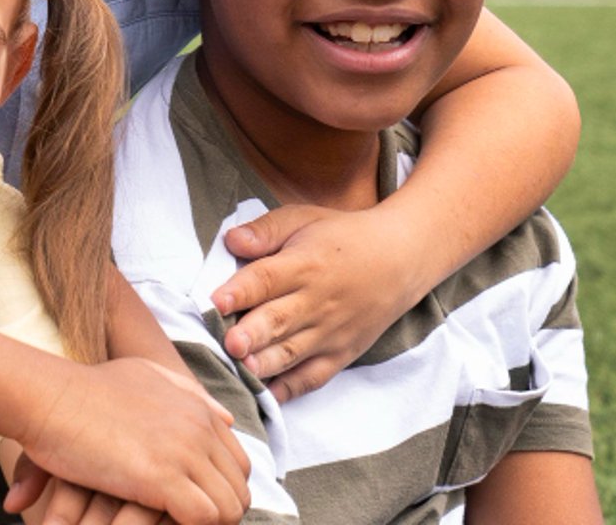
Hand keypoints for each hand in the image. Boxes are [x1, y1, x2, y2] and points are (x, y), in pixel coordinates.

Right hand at [14, 358, 247, 524]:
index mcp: (197, 408)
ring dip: (205, 523)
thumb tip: (226, 416)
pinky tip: (158, 524)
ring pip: (229, 509)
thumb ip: (186, 392)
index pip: (238, 462)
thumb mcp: (144, 375)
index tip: (193, 502)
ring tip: (171, 523)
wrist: (49, 397)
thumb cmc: (85, 390)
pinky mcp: (163, 478)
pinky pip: (204, 519)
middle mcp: (199, 427)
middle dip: (218, 511)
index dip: (220, 488)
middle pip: (238, 489)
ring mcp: (183, 452)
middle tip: (183, 519)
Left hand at [213, 203, 424, 402]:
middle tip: (229, 344)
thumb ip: (265, 231)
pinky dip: (292, 388)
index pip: (267, 278)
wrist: (399, 260)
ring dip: (266, 363)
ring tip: (243, 370)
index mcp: (304, 264)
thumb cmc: (342, 237)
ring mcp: (330, 332)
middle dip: (252, 334)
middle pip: (279, 320)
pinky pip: (314, 377)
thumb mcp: (302, 219)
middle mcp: (316, 301)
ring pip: (293, 352)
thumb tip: (230, 241)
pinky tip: (269, 395)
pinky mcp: (341, 354)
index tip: (216, 301)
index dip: (241, 291)